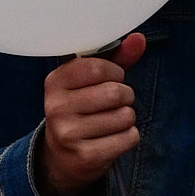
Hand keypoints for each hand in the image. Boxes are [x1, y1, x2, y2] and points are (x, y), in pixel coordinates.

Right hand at [38, 37, 144, 195]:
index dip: (114, 72)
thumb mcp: (91, 82)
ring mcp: (68, 134)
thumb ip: (116, 58)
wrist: (62, 157)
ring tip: (112, 121)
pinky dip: (129, 137)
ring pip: (125, 116)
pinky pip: (129, 138)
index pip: (96, 67)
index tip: (110, 79)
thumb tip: (139, 39)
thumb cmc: (82, 110)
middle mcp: (56, 107)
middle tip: (115, 103)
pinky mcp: (85, 156)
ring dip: (127, 118)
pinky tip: (113, 138)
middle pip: (115, 93)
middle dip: (125, 96)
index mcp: (55, 82)